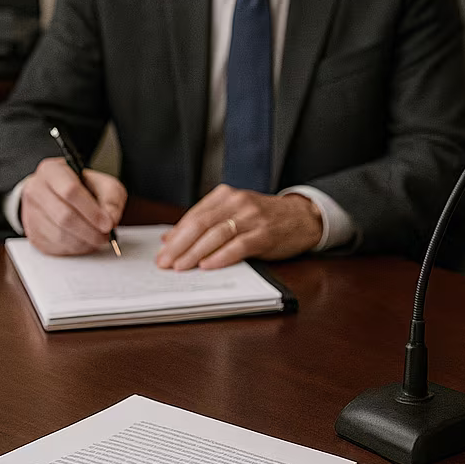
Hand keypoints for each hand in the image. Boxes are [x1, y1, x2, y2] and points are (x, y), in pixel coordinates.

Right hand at [20, 157, 127, 256]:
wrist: (59, 194)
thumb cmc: (82, 187)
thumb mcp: (102, 183)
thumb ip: (111, 198)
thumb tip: (111, 220)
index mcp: (52, 171)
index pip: (70, 191)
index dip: (91, 211)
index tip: (107, 223)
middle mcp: (36, 190)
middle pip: (64, 216)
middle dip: (90, 230)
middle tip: (106, 236)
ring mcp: (30, 213)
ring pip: (59, 235)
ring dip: (84, 242)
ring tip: (98, 238)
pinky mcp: (33, 234)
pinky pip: (55, 247)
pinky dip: (75, 249)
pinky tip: (85, 241)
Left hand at [155, 185, 321, 269]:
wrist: (303, 217)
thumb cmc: (265, 218)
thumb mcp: (234, 213)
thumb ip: (205, 222)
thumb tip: (169, 238)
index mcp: (226, 196)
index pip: (194, 216)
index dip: (175, 235)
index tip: (162, 252)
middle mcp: (237, 202)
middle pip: (201, 224)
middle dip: (179, 245)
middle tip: (164, 262)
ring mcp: (252, 217)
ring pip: (217, 234)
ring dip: (195, 253)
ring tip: (180, 267)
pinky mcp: (265, 233)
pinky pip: (239, 245)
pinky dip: (221, 256)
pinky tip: (208, 266)